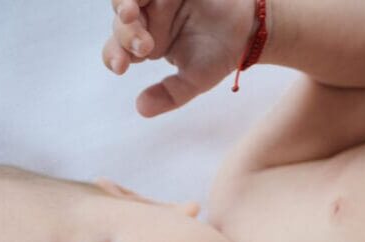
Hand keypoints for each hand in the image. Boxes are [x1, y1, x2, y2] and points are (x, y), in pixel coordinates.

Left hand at [102, 0, 254, 116]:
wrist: (251, 28)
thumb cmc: (221, 53)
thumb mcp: (194, 80)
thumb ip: (169, 94)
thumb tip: (141, 109)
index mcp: (145, 43)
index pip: (118, 49)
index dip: (114, 56)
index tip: (121, 67)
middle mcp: (147, 17)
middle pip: (120, 23)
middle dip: (126, 34)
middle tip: (144, 46)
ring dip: (125, 4)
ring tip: (131, 13)